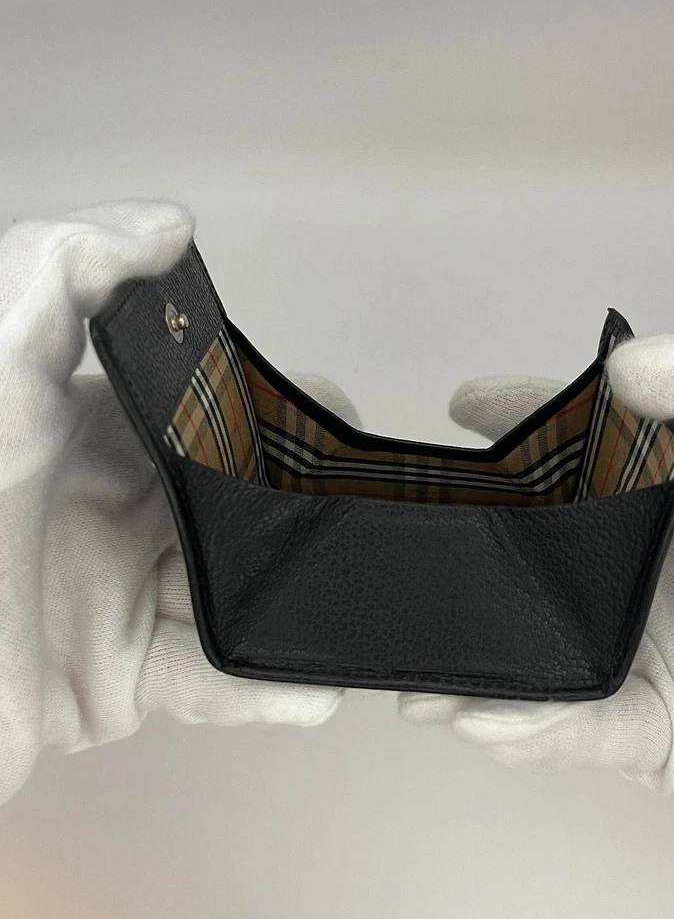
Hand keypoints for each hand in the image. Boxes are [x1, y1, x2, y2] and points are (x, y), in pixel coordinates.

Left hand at [0, 199, 362, 805]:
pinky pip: (205, 682)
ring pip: (236, 595)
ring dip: (300, 606)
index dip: (273, 405)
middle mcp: (110, 510)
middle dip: (306, 510)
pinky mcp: (111, 681)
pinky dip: (263, 690)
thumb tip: (167, 227)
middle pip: (237, 504)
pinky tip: (314, 688)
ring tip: (360, 608)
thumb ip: (61, 275)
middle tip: (367, 521)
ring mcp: (114, 596)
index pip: (202, 406)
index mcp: (88, 430)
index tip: (332, 418)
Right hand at [399, 333, 673, 842]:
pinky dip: (532, 732)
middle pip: (555, 541)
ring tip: (419, 662)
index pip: (605, 436)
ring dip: (479, 658)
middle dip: (477, 540)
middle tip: (410, 533)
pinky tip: (480, 719)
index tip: (469, 404)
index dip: (532, 415)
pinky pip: (588, 734)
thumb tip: (629, 369)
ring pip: (549, 647)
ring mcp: (671, 648)